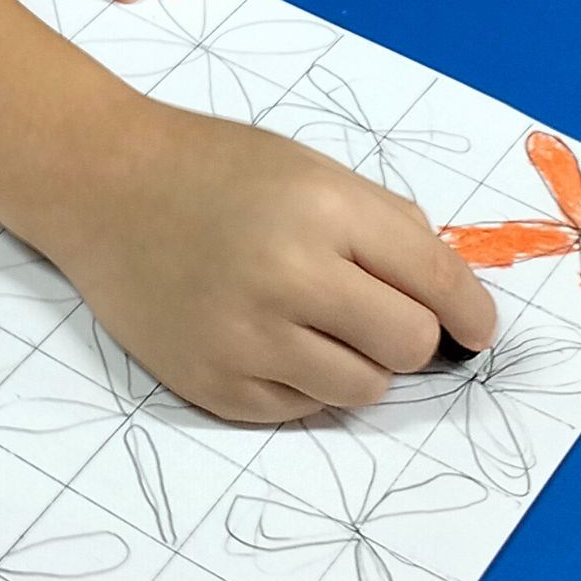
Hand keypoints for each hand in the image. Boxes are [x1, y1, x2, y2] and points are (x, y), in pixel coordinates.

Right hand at [57, 100, 497, 422]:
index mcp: (324, 209)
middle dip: (411, 335)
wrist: (103, 186)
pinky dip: (301, 382)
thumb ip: (386, 228)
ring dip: (359, 364)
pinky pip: (300, 410)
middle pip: (409, 345)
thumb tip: (452, 301)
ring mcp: (245, 336)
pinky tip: (269, 338)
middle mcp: (287, 275)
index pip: (438, 282)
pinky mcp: (212, 383)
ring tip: (319, 326)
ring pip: (363, 389)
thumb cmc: (215, 171)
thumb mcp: (312, 170)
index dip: (472, 312)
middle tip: (380, 315)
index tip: (476, 328)